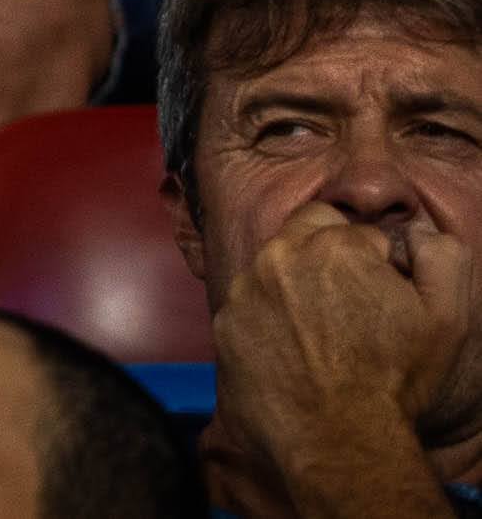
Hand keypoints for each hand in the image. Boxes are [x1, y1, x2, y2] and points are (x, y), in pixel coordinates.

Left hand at [221, 198, 469, 446]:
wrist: (341, 440)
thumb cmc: (396, 379)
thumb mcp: (447, 316)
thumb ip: (440, 256)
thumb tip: (413, 233)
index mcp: (333, 246)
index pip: (354, 231)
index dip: (374, 261)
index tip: (380, 294)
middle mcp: (279, 257)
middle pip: (305, 234)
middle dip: (327, 255)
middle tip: (349, 304)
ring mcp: (245, 291)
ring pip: (272, 270)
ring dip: (293, 287)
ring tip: (322, 336)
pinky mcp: (224, 324)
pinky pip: (248, 308)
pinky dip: (267, 321)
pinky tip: (293, 353)